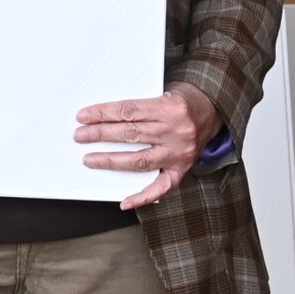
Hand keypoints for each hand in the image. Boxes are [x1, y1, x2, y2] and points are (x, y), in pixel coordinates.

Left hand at [76, 82, 219, 208]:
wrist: (214, 110)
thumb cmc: (183, 100)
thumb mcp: (164, 92)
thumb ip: (140, 105)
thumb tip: (104, 117)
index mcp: (169, 108)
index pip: (128, 111)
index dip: (103, 114)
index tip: (84, 116)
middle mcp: (175, 132)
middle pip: (130, 135)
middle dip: (100, 135)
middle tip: (80, 136)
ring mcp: (179, 154)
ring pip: (139, 160)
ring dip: (111, 161)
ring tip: (90, 159)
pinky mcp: (183, 170)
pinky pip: (161, 188)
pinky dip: (143, 197)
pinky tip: (125, 201)